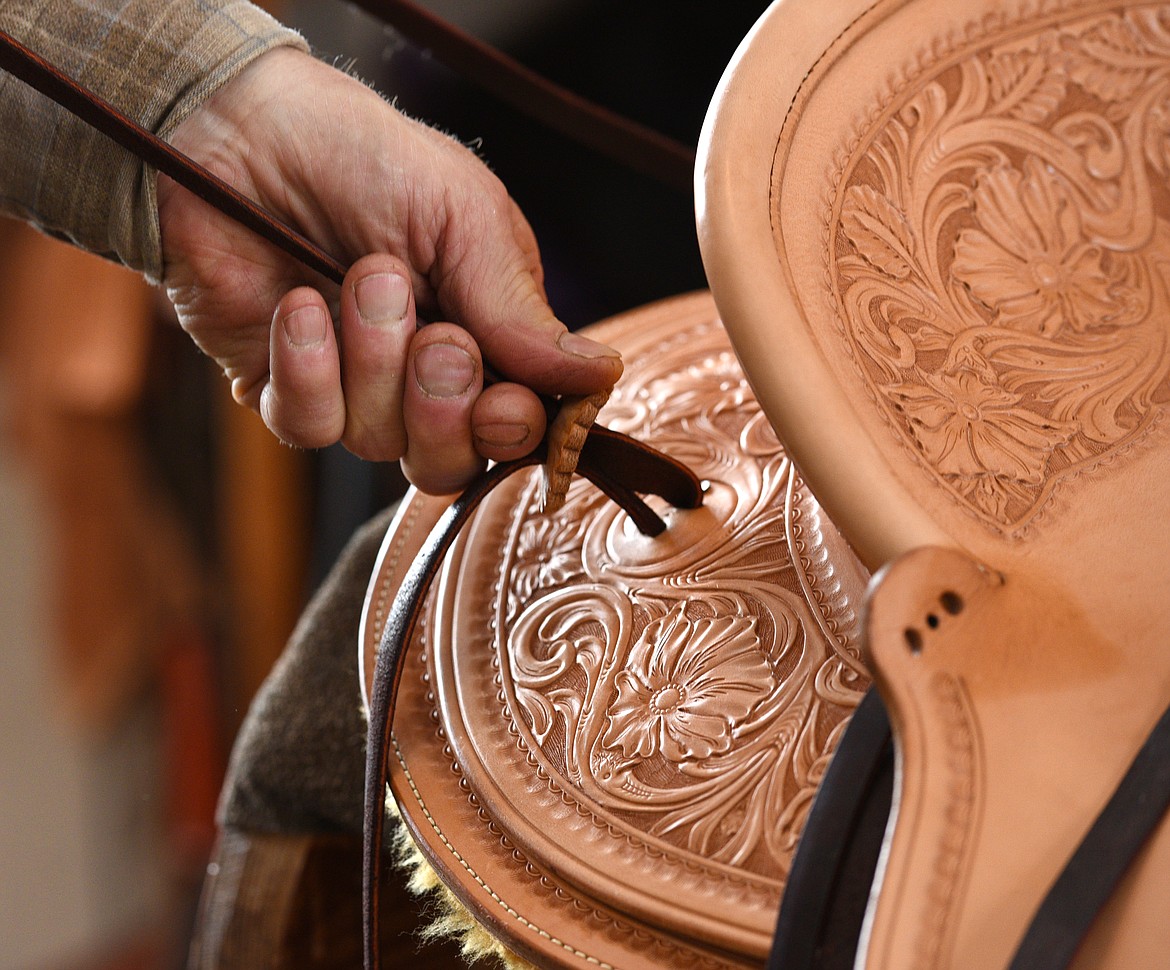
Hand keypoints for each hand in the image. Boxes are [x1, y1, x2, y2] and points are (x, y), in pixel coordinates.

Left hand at [156, 46, 621, 493]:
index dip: (513, 431)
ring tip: (358, 278)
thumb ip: (523, 312)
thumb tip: (601, 374)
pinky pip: (308, 427)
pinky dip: (307, 368)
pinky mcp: (284, 388)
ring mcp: (353, 387)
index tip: (504, 405)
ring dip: (373, 361)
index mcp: (486, 333)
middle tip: (435, 336)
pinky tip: (296, 305)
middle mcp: (422, 373)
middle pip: (452, 461)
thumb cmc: (364, 156)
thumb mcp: (464, 218)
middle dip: (443, 405)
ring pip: (379, 443)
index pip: (519, 424)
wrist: (244, 131)